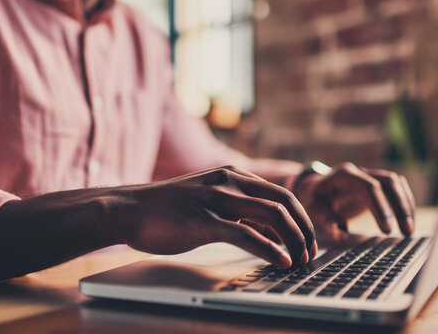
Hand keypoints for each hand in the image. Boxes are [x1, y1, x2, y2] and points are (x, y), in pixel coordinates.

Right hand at [104, 166, 315, 267]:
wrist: (126, 208)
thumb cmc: (166, 208)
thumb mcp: (207, 196)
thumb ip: (235, 206)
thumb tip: (266, 230)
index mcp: (231, 174)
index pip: (281, 193)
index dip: (301, 218)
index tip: (307, 239)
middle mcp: (228, 181)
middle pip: (285, 202)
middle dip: (305, 230)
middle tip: (311, 253)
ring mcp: (216, 200)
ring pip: (272, 216)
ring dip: (294, 241)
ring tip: (300, 261)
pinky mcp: (203, 222)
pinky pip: (246, 235)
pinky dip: (270, 250)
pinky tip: (281, 262)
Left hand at [293, 162, 415, 241]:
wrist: (314, 188)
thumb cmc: (313, 200)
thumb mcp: (313, 210)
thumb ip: (326, 220)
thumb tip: (342, 234)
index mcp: (345, 175)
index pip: (369, 187)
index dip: (381, 207)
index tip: (387, 230)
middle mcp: (360, 172)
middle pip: (389, 182)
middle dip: (400, 206)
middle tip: (406, 232)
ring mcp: (370, 175)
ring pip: (396, 183)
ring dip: (406, 205)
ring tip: (409, 230)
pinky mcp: (377, 183)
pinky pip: (397, 188)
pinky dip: (405, 202)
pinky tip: (408, 221)